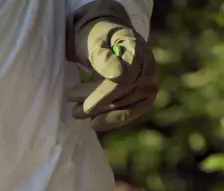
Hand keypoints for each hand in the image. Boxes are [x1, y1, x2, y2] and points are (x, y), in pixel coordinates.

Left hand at [67, 0, 158, 130]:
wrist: (109, 37)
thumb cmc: (98, 38)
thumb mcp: (94, 41)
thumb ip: (103, 57)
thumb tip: (118, 76)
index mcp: (136, 49)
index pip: (123, 80)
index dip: (104, 95)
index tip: (84, 106)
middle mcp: (148, 67)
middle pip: (123, 95)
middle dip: (97, 106)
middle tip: (74, 112)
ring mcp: (150, 83)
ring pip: (125, 107)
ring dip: (100, 113)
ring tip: (77, 113)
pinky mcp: (146, 97)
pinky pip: (130, 113)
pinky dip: (111, 119)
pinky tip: (94, 121)